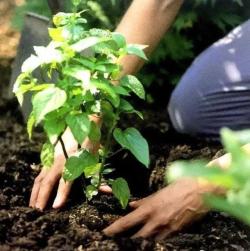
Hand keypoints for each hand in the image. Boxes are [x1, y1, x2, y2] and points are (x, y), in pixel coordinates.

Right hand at [29, 127, 98, 209]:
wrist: (81, 120)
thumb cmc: (90, 141)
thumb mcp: (95, 157)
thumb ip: (97, 175)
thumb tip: (106, 191)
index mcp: (74, 160)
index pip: (66, 181)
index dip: (61, 195)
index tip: (56, 207)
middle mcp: (60, 159)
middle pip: (48, 181)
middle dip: (42, 197)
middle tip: (37, 212)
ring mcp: (52, 157)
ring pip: (40, 177)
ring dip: (36, 192)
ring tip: (32, 205)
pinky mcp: (48, 155)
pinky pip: (41, 172)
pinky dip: (37, 183)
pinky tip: (35, 191)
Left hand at [104, 178, 220, 239]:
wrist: (200, 190)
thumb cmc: (179, 186)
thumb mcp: (159, 192)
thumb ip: (145, 201)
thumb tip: (133, 205)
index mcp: (150, 207)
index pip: (128, 221)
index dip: (115, 228)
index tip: (106, 232)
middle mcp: (156, 219)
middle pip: (137, 236)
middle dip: (128, 240)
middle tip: (121, 240)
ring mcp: (167, 227)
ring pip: (149, 240)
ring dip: (142, 240)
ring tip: (136, 240)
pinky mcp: (177, 232)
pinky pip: (163, 240)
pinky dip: (156, 240)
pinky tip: (154, 238)